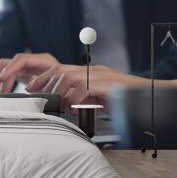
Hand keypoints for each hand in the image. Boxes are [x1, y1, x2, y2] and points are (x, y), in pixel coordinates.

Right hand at [0, 53, 59, 93]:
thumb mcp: (56, 86)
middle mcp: (32, 61)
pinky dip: (3, 84)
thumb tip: (28, 89)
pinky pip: (7, 75)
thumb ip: (43, 86)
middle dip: (2, 79)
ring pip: (4, 68)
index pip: (21, 59)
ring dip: (0, 81)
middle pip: (8, 63)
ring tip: (1, 94)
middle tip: (1, 94)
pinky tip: (4, 93)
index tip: (1, 79)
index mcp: (43, 60)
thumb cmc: (65, 86)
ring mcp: (26, 66)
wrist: (69, 86)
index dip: (10, 69)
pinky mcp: (21, 73)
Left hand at [27, 65, 150, 111]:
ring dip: (59, 90)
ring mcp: (99, 76)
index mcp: (88, 72)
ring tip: (56, 103)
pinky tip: (73, 108)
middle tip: (35, 92)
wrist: (144, 95)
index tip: (31, 86)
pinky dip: (75, 98)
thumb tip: (67, 104)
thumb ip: (82, 98)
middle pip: (61, 70)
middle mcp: (91, 71)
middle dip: (45, 81)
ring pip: (70, 76)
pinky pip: (84, 88)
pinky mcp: (106, 84)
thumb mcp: (97, 97)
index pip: (61, 69)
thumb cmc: (121, 97)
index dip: (44, 77)